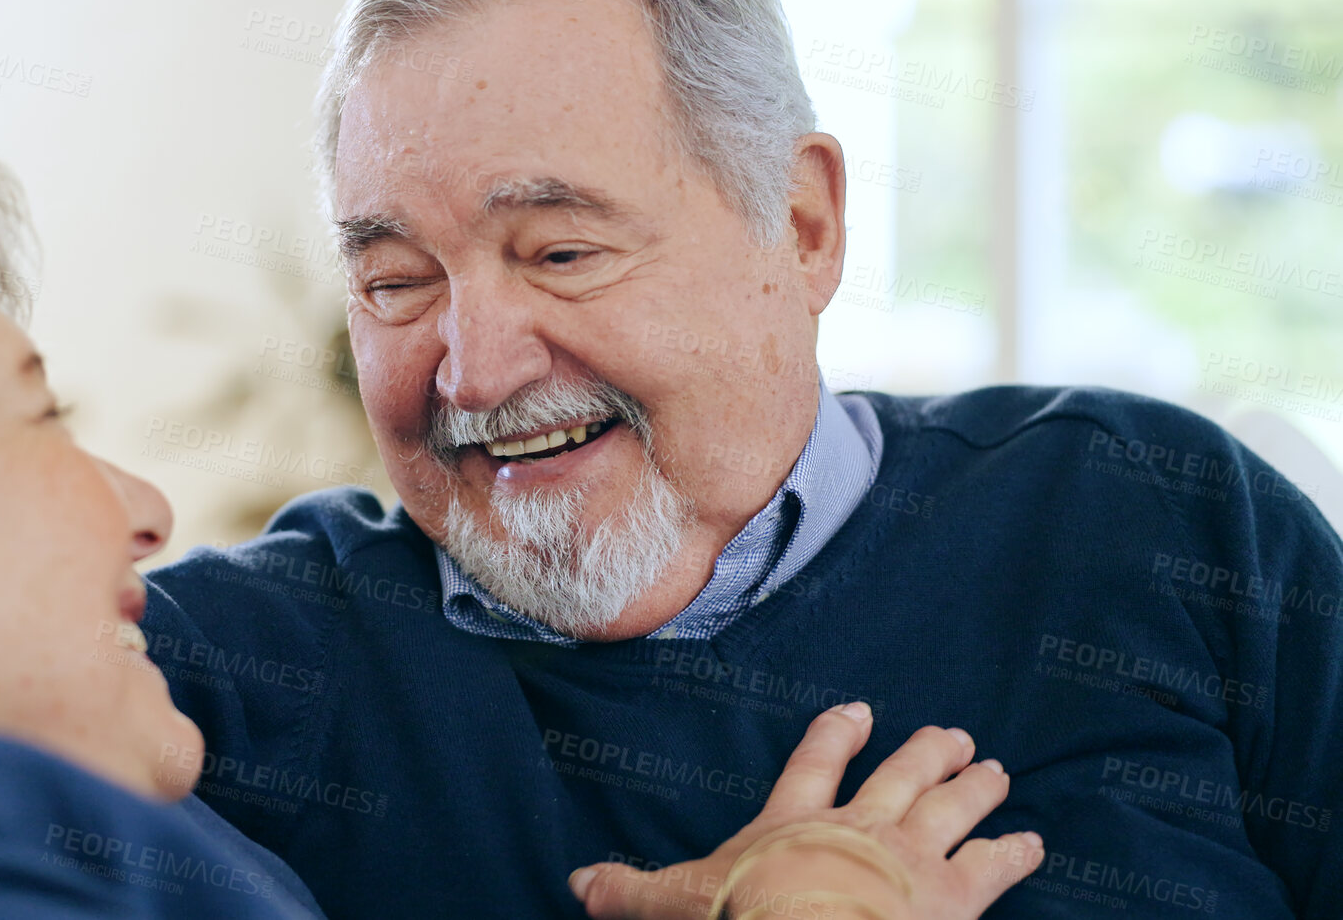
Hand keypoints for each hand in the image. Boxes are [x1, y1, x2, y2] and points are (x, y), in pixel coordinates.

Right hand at [569, 702, 1042, 918]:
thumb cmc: (749, 917)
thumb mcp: (679, 905)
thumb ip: (632, 892)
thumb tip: (576, 880)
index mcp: (796, 823)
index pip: (815, 765)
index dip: (837, 736)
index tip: (858, 711)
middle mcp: (862, 826)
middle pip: (900, 776)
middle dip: (926, 752)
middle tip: (951, 733)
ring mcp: (913, 856)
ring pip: (952, 807)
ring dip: (976, 786)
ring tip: (995, 768)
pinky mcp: (956, 896)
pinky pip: (994, 866)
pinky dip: (1015, 852)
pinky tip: (1035, 842)